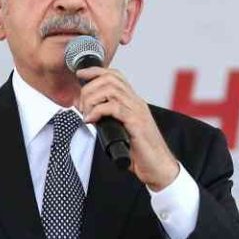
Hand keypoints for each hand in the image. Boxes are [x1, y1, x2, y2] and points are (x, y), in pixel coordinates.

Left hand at [77, 67, 180, 189]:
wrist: (158, 167)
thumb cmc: (142, 153)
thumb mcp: (123, 130)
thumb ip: (111, 120)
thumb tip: (91, 117)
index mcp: (134, 102)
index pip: (115, 75)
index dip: (96, 71)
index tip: (80, 74)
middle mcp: (136, 102)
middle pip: (109, 79)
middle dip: (89, 88)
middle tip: (81, 105)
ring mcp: (137, 111)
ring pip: (110, 90)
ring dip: (92, 99)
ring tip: (86, 113)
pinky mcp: (136, 123)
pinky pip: (113, 107)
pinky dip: (97, 111)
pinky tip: (91, 120)